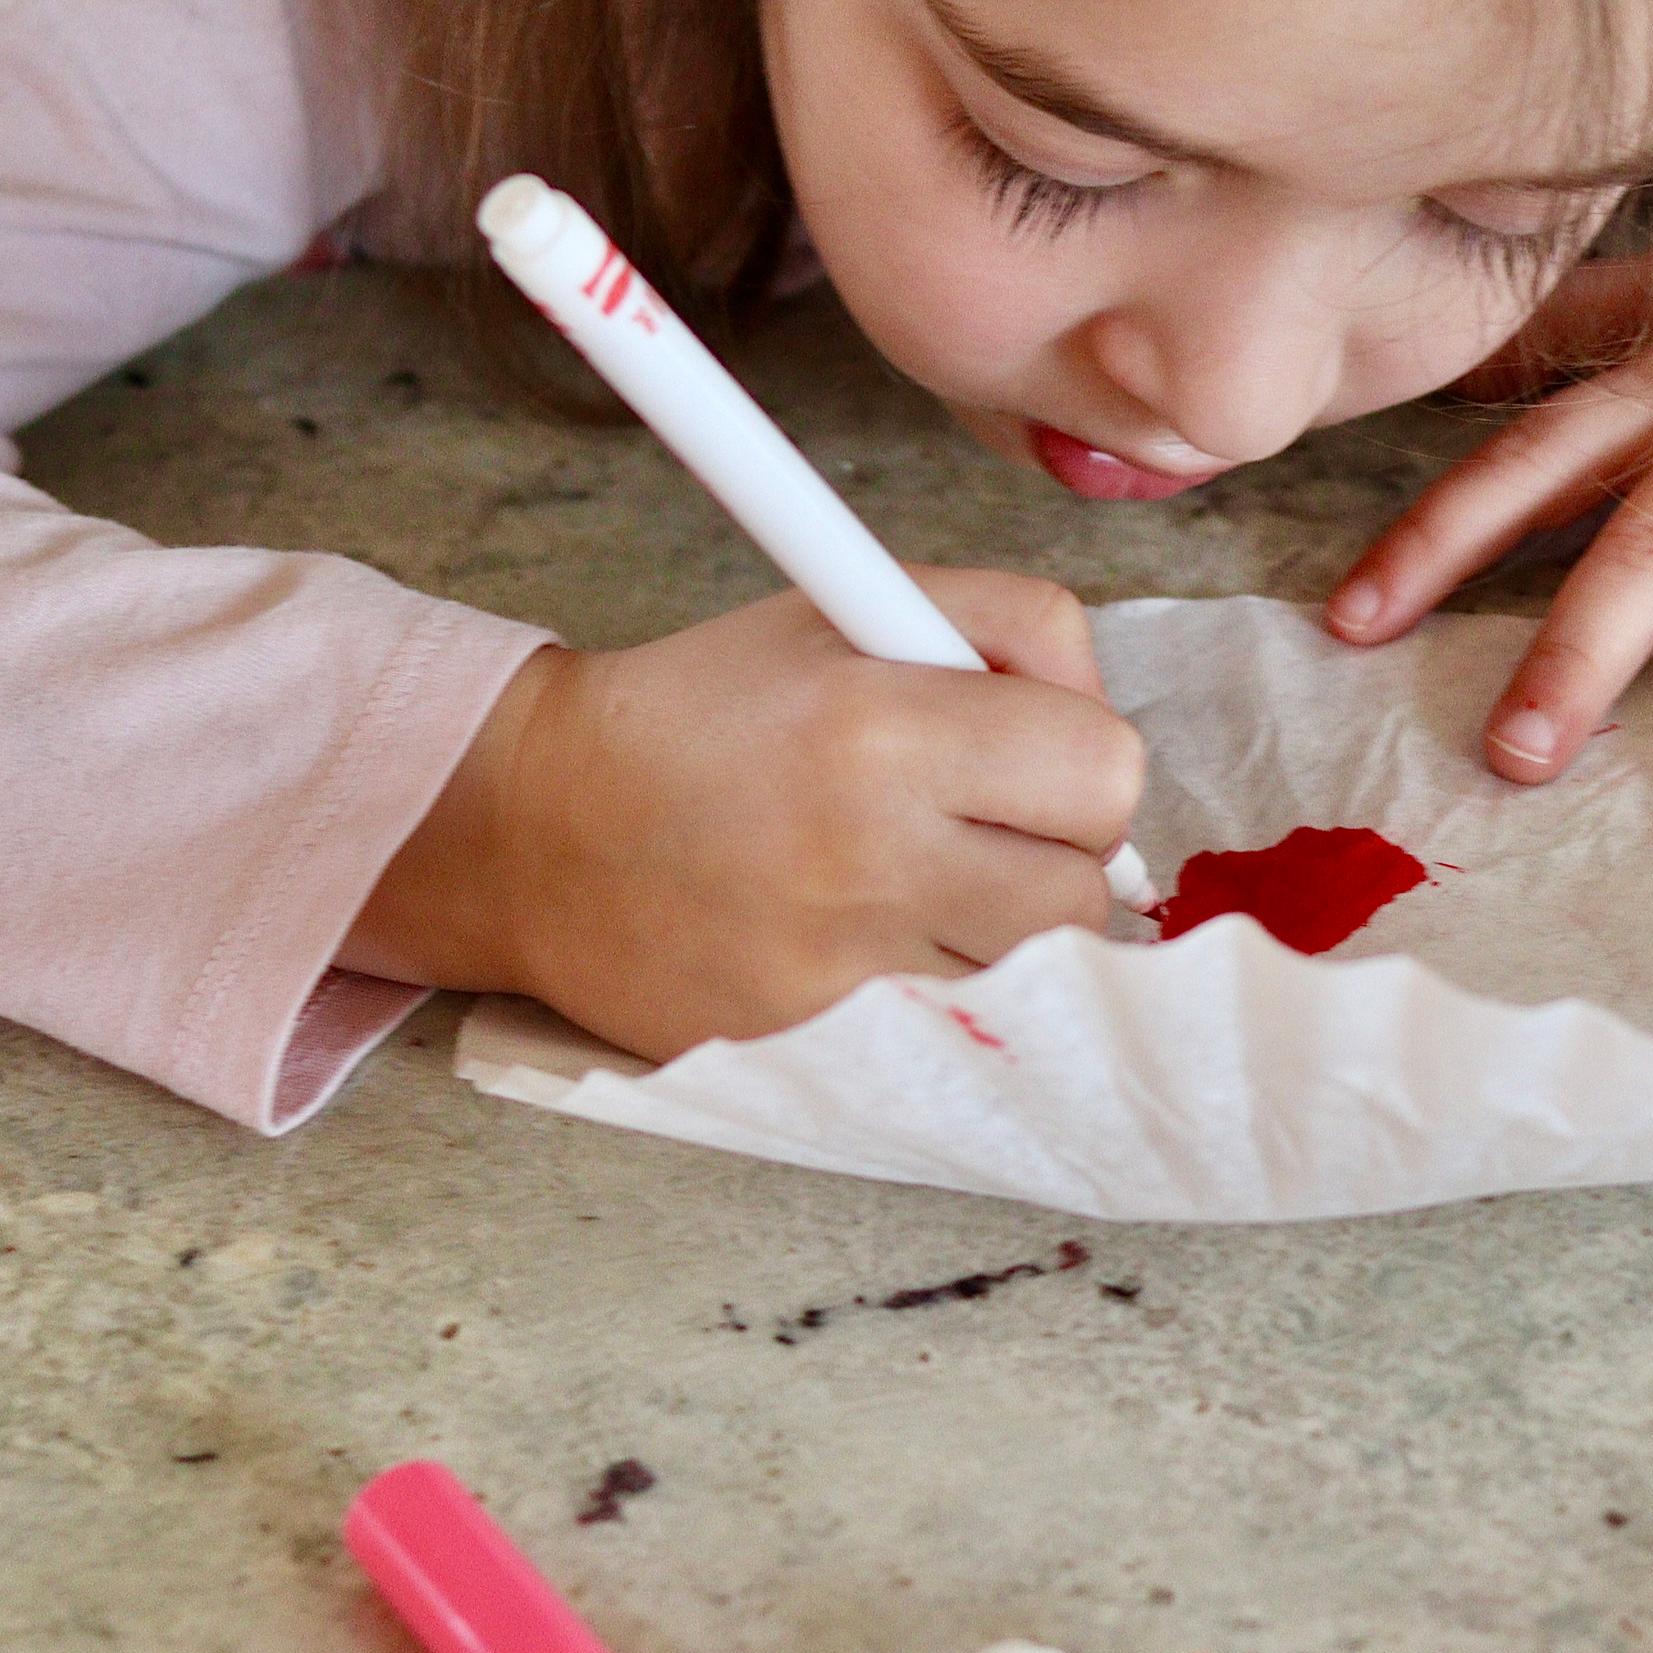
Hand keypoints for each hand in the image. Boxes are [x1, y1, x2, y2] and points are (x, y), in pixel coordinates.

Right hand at [346, 570, 1145, 1057]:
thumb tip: (1114, 739)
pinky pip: (954, 1036)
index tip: (1026, 761)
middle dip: (1055, 854)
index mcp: (883, 725)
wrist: (538, 828)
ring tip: (924, 886)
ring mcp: (838, 970)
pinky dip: (944, 997)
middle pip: (1086, 891)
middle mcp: (867, 854)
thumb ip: (1018, 626)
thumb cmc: (713, 709)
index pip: (1106, 767)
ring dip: (1007, 935)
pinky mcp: (809, 1046)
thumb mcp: (857, 605)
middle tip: (977, 829)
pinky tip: (879, 946)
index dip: (1082, 761)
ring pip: (1036, 979)